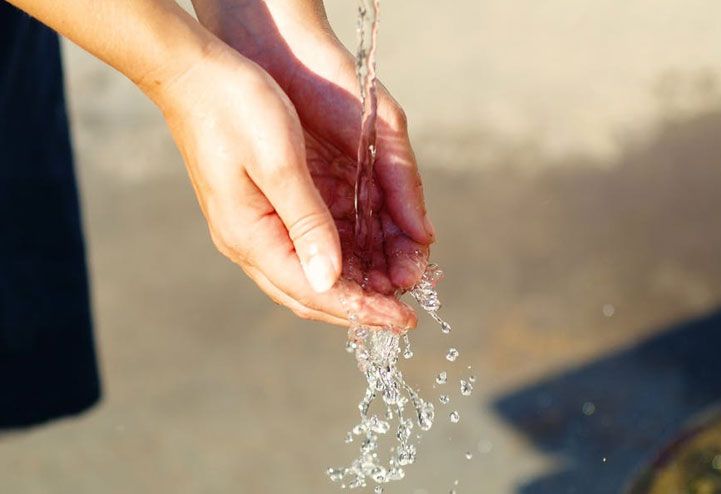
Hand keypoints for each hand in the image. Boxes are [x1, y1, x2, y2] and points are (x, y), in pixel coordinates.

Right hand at [156, 44, 419, 327]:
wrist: (193, 74)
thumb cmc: (235, 108)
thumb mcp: (279, 163)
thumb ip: (306, 222)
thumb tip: (329, 280)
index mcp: (250, 236)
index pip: (313, 291)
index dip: (361, 309)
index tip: (403, 320)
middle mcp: (248, 241)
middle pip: (309, 294)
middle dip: (359, 308)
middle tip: (403, 316)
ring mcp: (251, 228)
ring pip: (307, 276)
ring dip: (351, 287)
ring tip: (393, 290)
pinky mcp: (259, 210)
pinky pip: (302, 250)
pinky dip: (338, 261)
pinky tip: (365, 258)